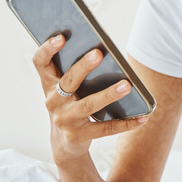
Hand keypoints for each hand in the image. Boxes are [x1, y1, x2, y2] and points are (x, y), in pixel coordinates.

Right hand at [32, 34, 148, 160]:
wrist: (63, 144)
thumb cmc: (68, 107)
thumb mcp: (63, 91)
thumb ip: (74, 73)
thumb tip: (102, 52)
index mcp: (48, 85)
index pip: (40, 63)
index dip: (47, 49)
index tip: (61, 37)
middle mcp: (53, 102)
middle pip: (68, 81)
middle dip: (83, 66)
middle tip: (98, 53)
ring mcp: (65, 120)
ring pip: (89, 105)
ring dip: (109, 94)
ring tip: (127, 85)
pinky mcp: (78, 136)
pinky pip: (105, 128)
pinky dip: (125, 123)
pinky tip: (141, 118)